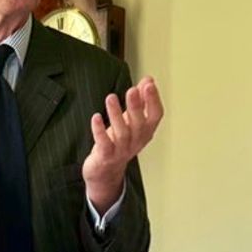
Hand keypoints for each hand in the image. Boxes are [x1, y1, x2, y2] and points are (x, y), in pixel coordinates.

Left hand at [82, 75, 164, 214]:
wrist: (105, 171)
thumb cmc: (119, 142)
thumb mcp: (132, 120)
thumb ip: (141, 100)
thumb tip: (148, 80)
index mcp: (146, 131)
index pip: (156, 116)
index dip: (153, 100)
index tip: (149, 84)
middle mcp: (136, 141)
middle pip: (139, 124)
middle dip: (136, 106)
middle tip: (132, 90)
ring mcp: (121, 150)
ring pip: (122, 133)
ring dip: (116, 115)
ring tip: (110, 98)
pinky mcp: (105, 156)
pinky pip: (104, 143)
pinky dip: (100, 131)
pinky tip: (96, 118)